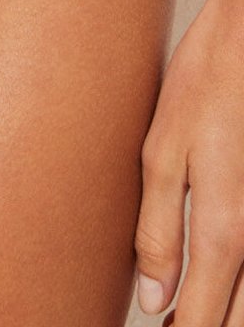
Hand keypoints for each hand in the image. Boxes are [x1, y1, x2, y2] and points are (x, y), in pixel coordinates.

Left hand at [134, 0, 243, 323]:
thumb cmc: (206, 87)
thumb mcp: (162, 154)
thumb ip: (158, 232)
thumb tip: (154, 300)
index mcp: (226, 231)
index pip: (205, 320)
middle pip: (242, 318)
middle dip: (209, 326)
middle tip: (174, 324)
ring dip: (230, 309)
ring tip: (193, 306)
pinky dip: (243, 280)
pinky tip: (223, 271)